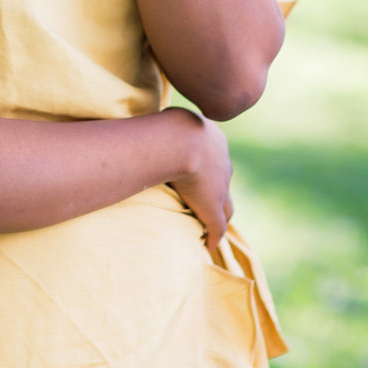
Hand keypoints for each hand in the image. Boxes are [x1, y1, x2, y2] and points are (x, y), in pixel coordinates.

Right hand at [167, 111, 233, 248]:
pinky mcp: (212, 207)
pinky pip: (217, 226)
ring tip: (209, 225)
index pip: (217, 159)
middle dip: (218, 192)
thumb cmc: (166, 128)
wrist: (179, 142)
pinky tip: (209, 245)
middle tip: (208, 201)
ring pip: (225, 206)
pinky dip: (214, 236)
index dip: (210, 169)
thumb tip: (142, 128)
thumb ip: (162, 128)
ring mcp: (220, 187)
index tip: (201, 177)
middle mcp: (222, 162)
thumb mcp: (167, 122)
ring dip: (217, 215)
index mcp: (214, 140)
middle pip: (224, 183)